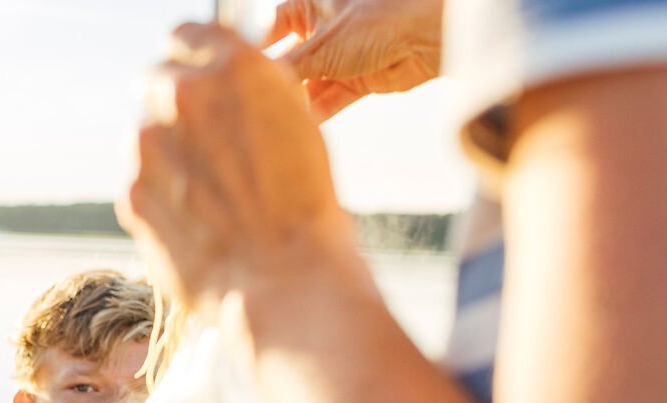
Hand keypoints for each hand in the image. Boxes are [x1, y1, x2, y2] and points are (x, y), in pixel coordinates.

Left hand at [119, 23, 357, 318]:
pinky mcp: (132, 193)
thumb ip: (247, 89)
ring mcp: (148, 146)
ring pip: (144, 134)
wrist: (282, 276)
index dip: (192, 58)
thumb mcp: (293, 120)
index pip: (186, 34)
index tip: (197, 77)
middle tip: (201, 142)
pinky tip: (194, 220)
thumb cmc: (302, 204)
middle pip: (155, 80)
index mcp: (231, 67)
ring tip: (207, 192)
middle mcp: (183, 96)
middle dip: (172, 105)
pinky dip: (159, 196)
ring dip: (166, 154)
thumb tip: (221, 79)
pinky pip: (139, 182)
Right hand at [267, 0, 443, 120]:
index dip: (253, 52)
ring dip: (294, 102)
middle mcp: (323, 29)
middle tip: (254, 106)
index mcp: (310, 4)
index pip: (270, 29)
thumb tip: (251, 85)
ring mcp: (341, 55)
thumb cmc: (381, 18)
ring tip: (275, 121)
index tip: (234, 77)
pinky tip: (298, 126)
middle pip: (288, 61)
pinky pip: (328, 99)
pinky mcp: (358, 79)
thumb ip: (285, 68)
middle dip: (275, 83)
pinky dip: (315, 112)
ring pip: (307, 84)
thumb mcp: (321, 46)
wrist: (432, 33)